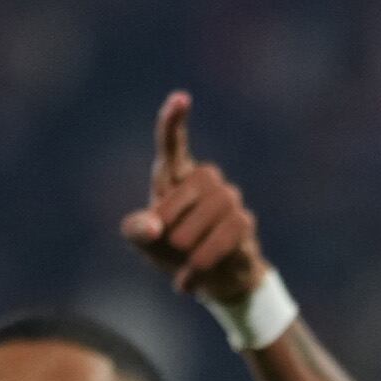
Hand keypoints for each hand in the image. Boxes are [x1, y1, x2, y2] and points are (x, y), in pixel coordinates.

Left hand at [118, 91, 265, 304]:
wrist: (208, 281)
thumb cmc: (170, 253)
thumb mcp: (144, 243)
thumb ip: (137, 230)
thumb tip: (154, 226)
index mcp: (174, 176)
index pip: (173, 143)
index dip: (174, 121)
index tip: (181, 98)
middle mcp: (204, 179)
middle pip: (199, 181)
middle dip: (178, 214)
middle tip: (168, 243)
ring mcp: (228, 198)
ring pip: (219, 204)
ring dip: (196, 238)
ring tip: (184, 261)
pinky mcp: (244, 221)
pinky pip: (232, 230)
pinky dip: (208, 256)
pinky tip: (192, 276)